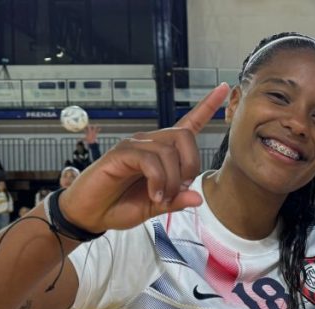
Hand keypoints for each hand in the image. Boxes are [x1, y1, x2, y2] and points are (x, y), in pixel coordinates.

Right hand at [59, 83, 229, 232]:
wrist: (89, 214)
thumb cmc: (119, 205)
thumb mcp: (155, 207)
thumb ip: (176, 201)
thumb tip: (198, 197)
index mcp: (161, 153)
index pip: (188, 124)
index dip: (207, 106)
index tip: (225, 88)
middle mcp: (149, 143)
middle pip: (185, 137)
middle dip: (190, 166)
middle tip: (179, 189)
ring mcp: (134, 146)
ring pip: (168, 151)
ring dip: (171, 180)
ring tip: (160, 197)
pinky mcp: (120, 153)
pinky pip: (149, 160)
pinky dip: (157, 180)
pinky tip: (153, 194)